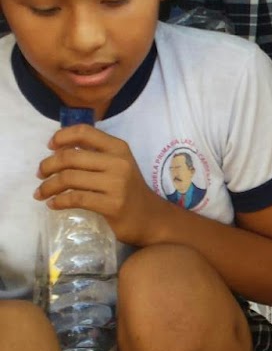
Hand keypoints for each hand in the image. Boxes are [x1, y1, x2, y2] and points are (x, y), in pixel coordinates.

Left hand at [35, 123, 159, 245]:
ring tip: (41, 193)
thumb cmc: (129, 190)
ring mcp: (116, 184)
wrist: (151, 218)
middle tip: (40, 174)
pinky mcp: (111, 204)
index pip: (84, 132)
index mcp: (118, 147)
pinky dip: (59, 201)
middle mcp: (118, 162)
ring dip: (48, 186)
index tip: (50, 147)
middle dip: (48, 166)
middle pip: (70, 157)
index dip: (62, 136)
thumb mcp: (118, 164)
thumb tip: (58, 149)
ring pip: (69, 179)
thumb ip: (95, 154)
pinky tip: (53, 204)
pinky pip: (76, 199)